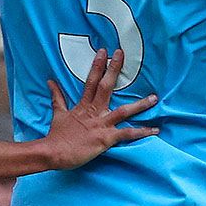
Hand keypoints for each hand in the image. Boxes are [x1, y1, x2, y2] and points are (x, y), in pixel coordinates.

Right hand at [39, 49, 158, 168]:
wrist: (52, 153)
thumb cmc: (57, 136)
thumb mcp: (58, 113)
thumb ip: (57, 97)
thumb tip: (50, 81)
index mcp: (83, 106)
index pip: (91, 82)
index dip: (98, 66)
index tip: (105, 51)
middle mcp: (94, 112)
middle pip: (105, 87)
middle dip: (114, 70)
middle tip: (122, 54)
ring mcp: (101, 124)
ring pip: (124, 111)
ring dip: (140, 105)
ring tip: (154, 98)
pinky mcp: (106, 138)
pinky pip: (127, 134)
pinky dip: (141, 132)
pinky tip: (155, 130)